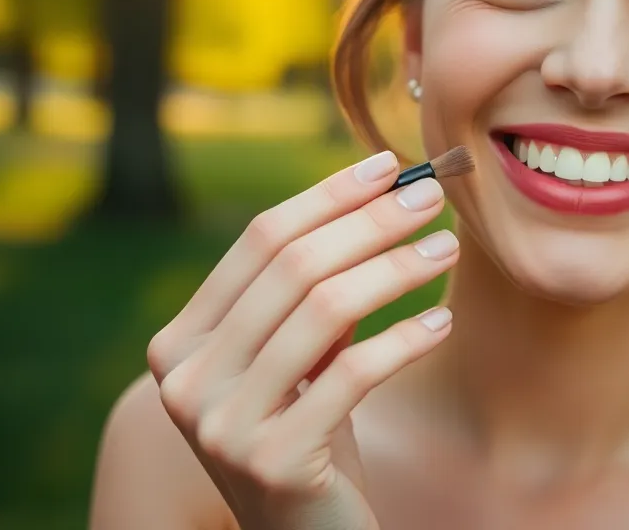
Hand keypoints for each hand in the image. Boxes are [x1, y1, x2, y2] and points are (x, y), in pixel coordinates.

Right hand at [146, 151, 457, 529]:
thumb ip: (309, 292)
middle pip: (294, 267)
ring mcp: (221, 423)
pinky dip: (405, 339)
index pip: (261, 240)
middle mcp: (185, 378)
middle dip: (372, 221)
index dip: (329, 196)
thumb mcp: (296, 360)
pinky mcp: (272, 460)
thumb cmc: (308, 434)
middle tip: (433, 197)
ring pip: (324, 310)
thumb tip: (378, 191)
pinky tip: (441, 321)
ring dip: (396, 269)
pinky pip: (353, 375)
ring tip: (447, 249)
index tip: (389, 167)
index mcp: (181, 340)